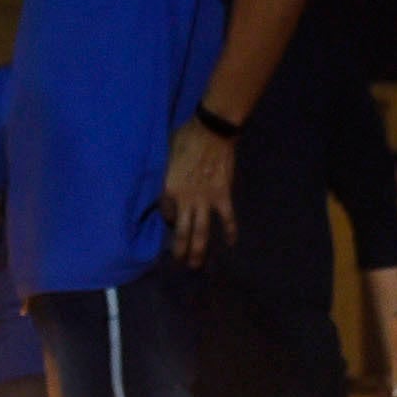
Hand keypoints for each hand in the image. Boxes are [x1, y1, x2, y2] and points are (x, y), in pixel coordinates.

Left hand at [159, 122, 239, 262]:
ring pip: (202, 232)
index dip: (167, 221)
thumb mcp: (168, 156)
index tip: (171, 222)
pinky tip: (231, 243)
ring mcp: (205, 201)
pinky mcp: (223, 197)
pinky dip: (230, 231)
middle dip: (180, 250)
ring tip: (197, 264)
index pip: (165, 214)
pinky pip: (227, 219)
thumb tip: (170, 181)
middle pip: (182, 232)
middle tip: (180, 262)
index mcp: (169, 190)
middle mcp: (186, 201)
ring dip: (199, 250)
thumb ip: (169, 174)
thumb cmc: (186, 139)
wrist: (212, 132)